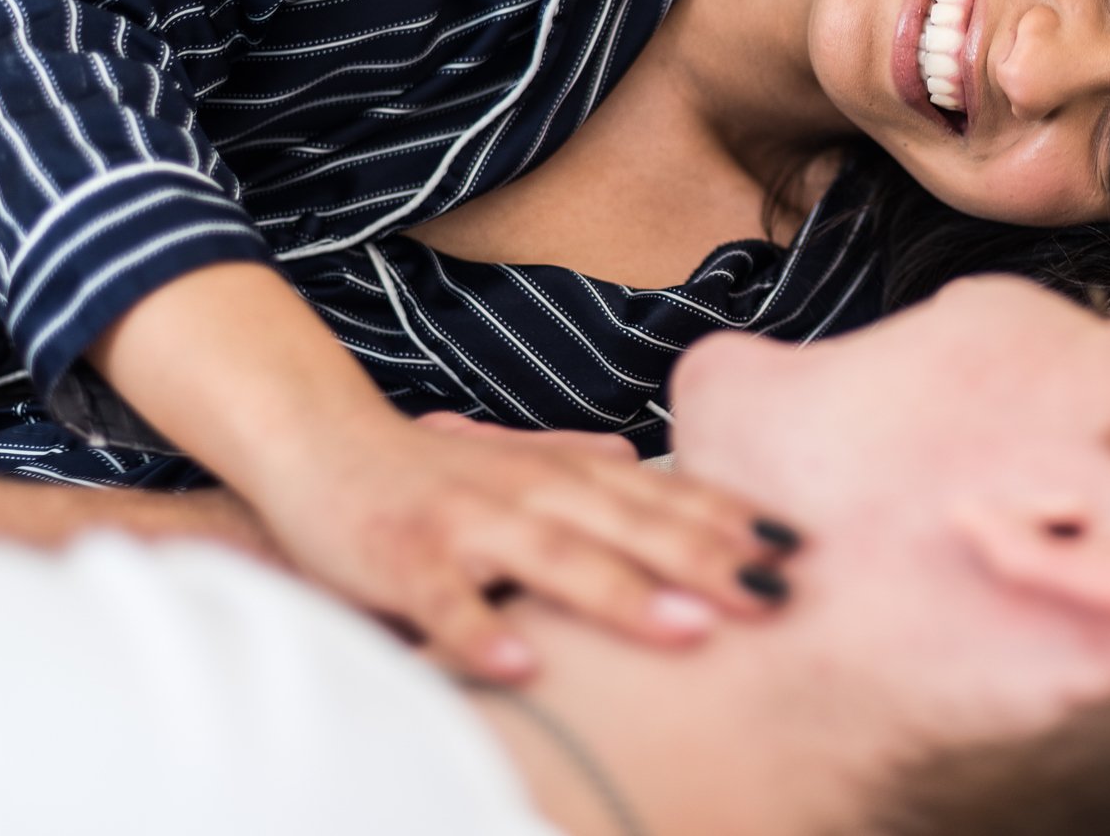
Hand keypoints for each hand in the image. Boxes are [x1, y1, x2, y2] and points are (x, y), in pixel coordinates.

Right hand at [250, 407, 798, 681]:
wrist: (313, 442)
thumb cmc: (426, 472)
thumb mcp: (515, 464)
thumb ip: (580, 466)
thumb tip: (647, 461)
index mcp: (559, 475)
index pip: (659, 494)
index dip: (727, 518)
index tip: (796, 546)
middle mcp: (525, 491)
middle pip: (628, 525)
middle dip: (704, 560)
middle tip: (774, 593)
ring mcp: (465, 524)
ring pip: (554, 558)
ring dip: (622, 594)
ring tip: (687, 631)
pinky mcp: (402, 560)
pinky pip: (445, 604)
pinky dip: (481, 633)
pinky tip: (522, 667)